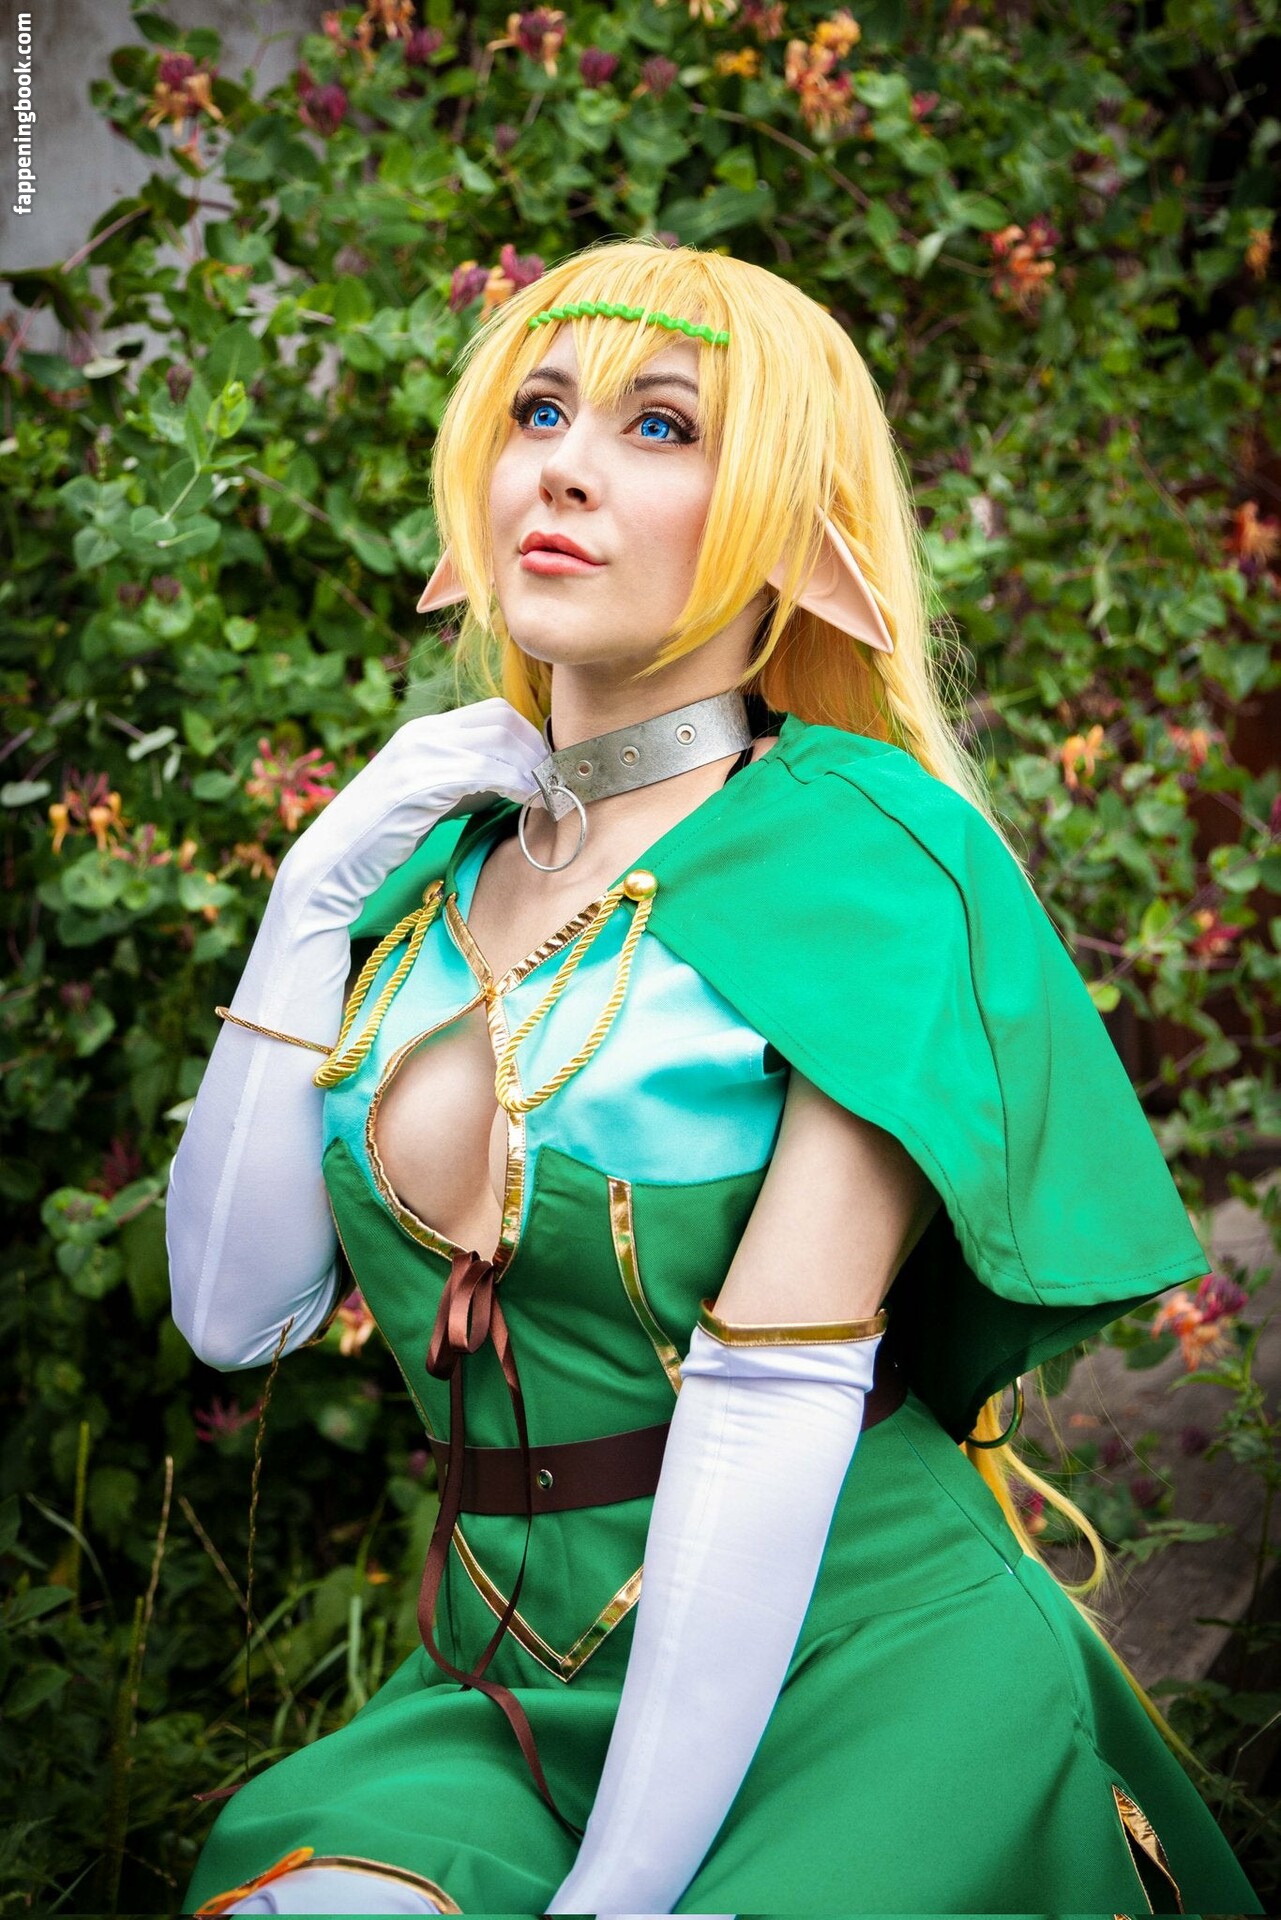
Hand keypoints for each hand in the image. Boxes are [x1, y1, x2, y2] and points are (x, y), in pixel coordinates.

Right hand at [274, 697, 547, 927]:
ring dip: (531, 767)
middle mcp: (422, 734)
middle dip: (536, 748)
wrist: (334, 862)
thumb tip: (521, 778)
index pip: (494, 712)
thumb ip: (470, 780)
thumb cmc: (387, 837)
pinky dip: (514, 782)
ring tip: (547, 795)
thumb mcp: (434, 797)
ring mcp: (417, 754)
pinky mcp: (416, 782)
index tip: (549, 769)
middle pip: (501, 718)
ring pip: (497, 739)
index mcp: (425, 732)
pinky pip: (483, 769)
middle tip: (556, 782)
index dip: (529, 737)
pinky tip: (527, 802)